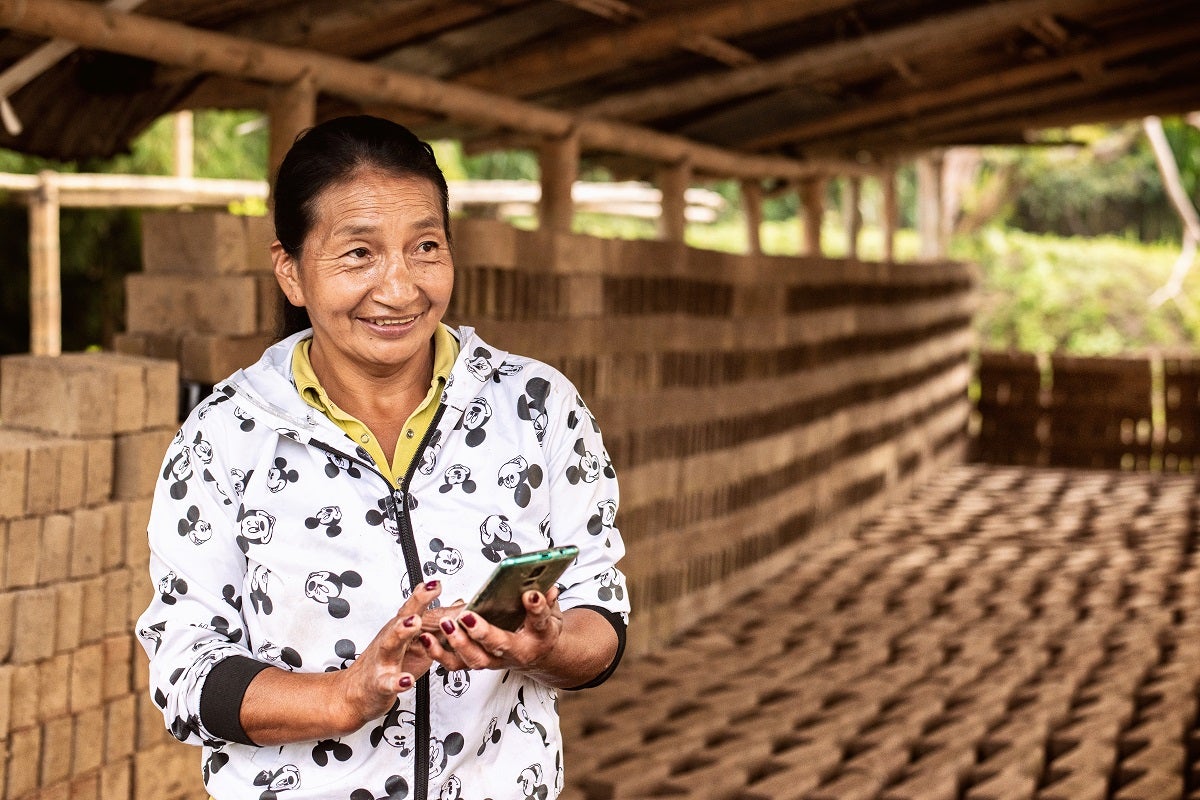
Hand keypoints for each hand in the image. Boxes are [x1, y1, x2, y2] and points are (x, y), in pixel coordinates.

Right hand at [333, 580, 441, 731]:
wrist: (357, 691)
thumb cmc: (389, 662)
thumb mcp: (416, 640)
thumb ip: (439, 623)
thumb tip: (461, 606)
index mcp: (401, 627)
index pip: (417, 607)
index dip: (428, 593)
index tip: (438, 581)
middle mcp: (392, 638)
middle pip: (404, 616)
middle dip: (418, 602)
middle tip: (431, 590)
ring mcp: (384, 659)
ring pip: (392, 642)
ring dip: (402, 631)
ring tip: (414, 623)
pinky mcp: (380, 683)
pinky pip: (388, 681)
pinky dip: (397, 681)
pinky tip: (406, 680)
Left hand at [420, 586, 563, 673]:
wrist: (536, 653)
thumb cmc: (540, 630)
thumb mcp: (552, 611)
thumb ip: (548, 599)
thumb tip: (548, 585)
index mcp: (540, 636)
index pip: (540, 621)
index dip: (536, 608)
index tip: (531, 594)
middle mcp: (517, 652)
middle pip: (500, 646)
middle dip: (483, 632)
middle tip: (468, 617)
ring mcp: (496, 660)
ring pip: (476, 659)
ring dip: (458, 643)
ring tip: (447, 625)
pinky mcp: (477, 662)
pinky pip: (456, 663)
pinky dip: (439, 653)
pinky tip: (428, 637)